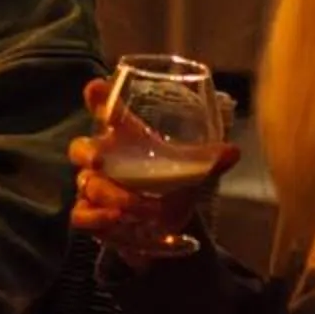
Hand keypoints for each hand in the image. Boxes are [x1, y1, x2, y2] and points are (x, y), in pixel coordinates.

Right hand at [69, 79, 235, 272]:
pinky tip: (116, 219)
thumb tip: (233, 152)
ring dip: (114, 196)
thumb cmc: (170, 184)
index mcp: (125, 138)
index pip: (106, 112)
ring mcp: (94, 188)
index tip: (96, 88)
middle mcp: (104, 160)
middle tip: (100, 159)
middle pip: (81, 148)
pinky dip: (97, 217)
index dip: (98, 99)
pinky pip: (82, 215)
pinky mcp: (91, 216)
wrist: (164, 225)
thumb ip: (209, 161)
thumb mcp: (190, 171)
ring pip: (88, 185)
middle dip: (89, 152)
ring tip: (139, 206)